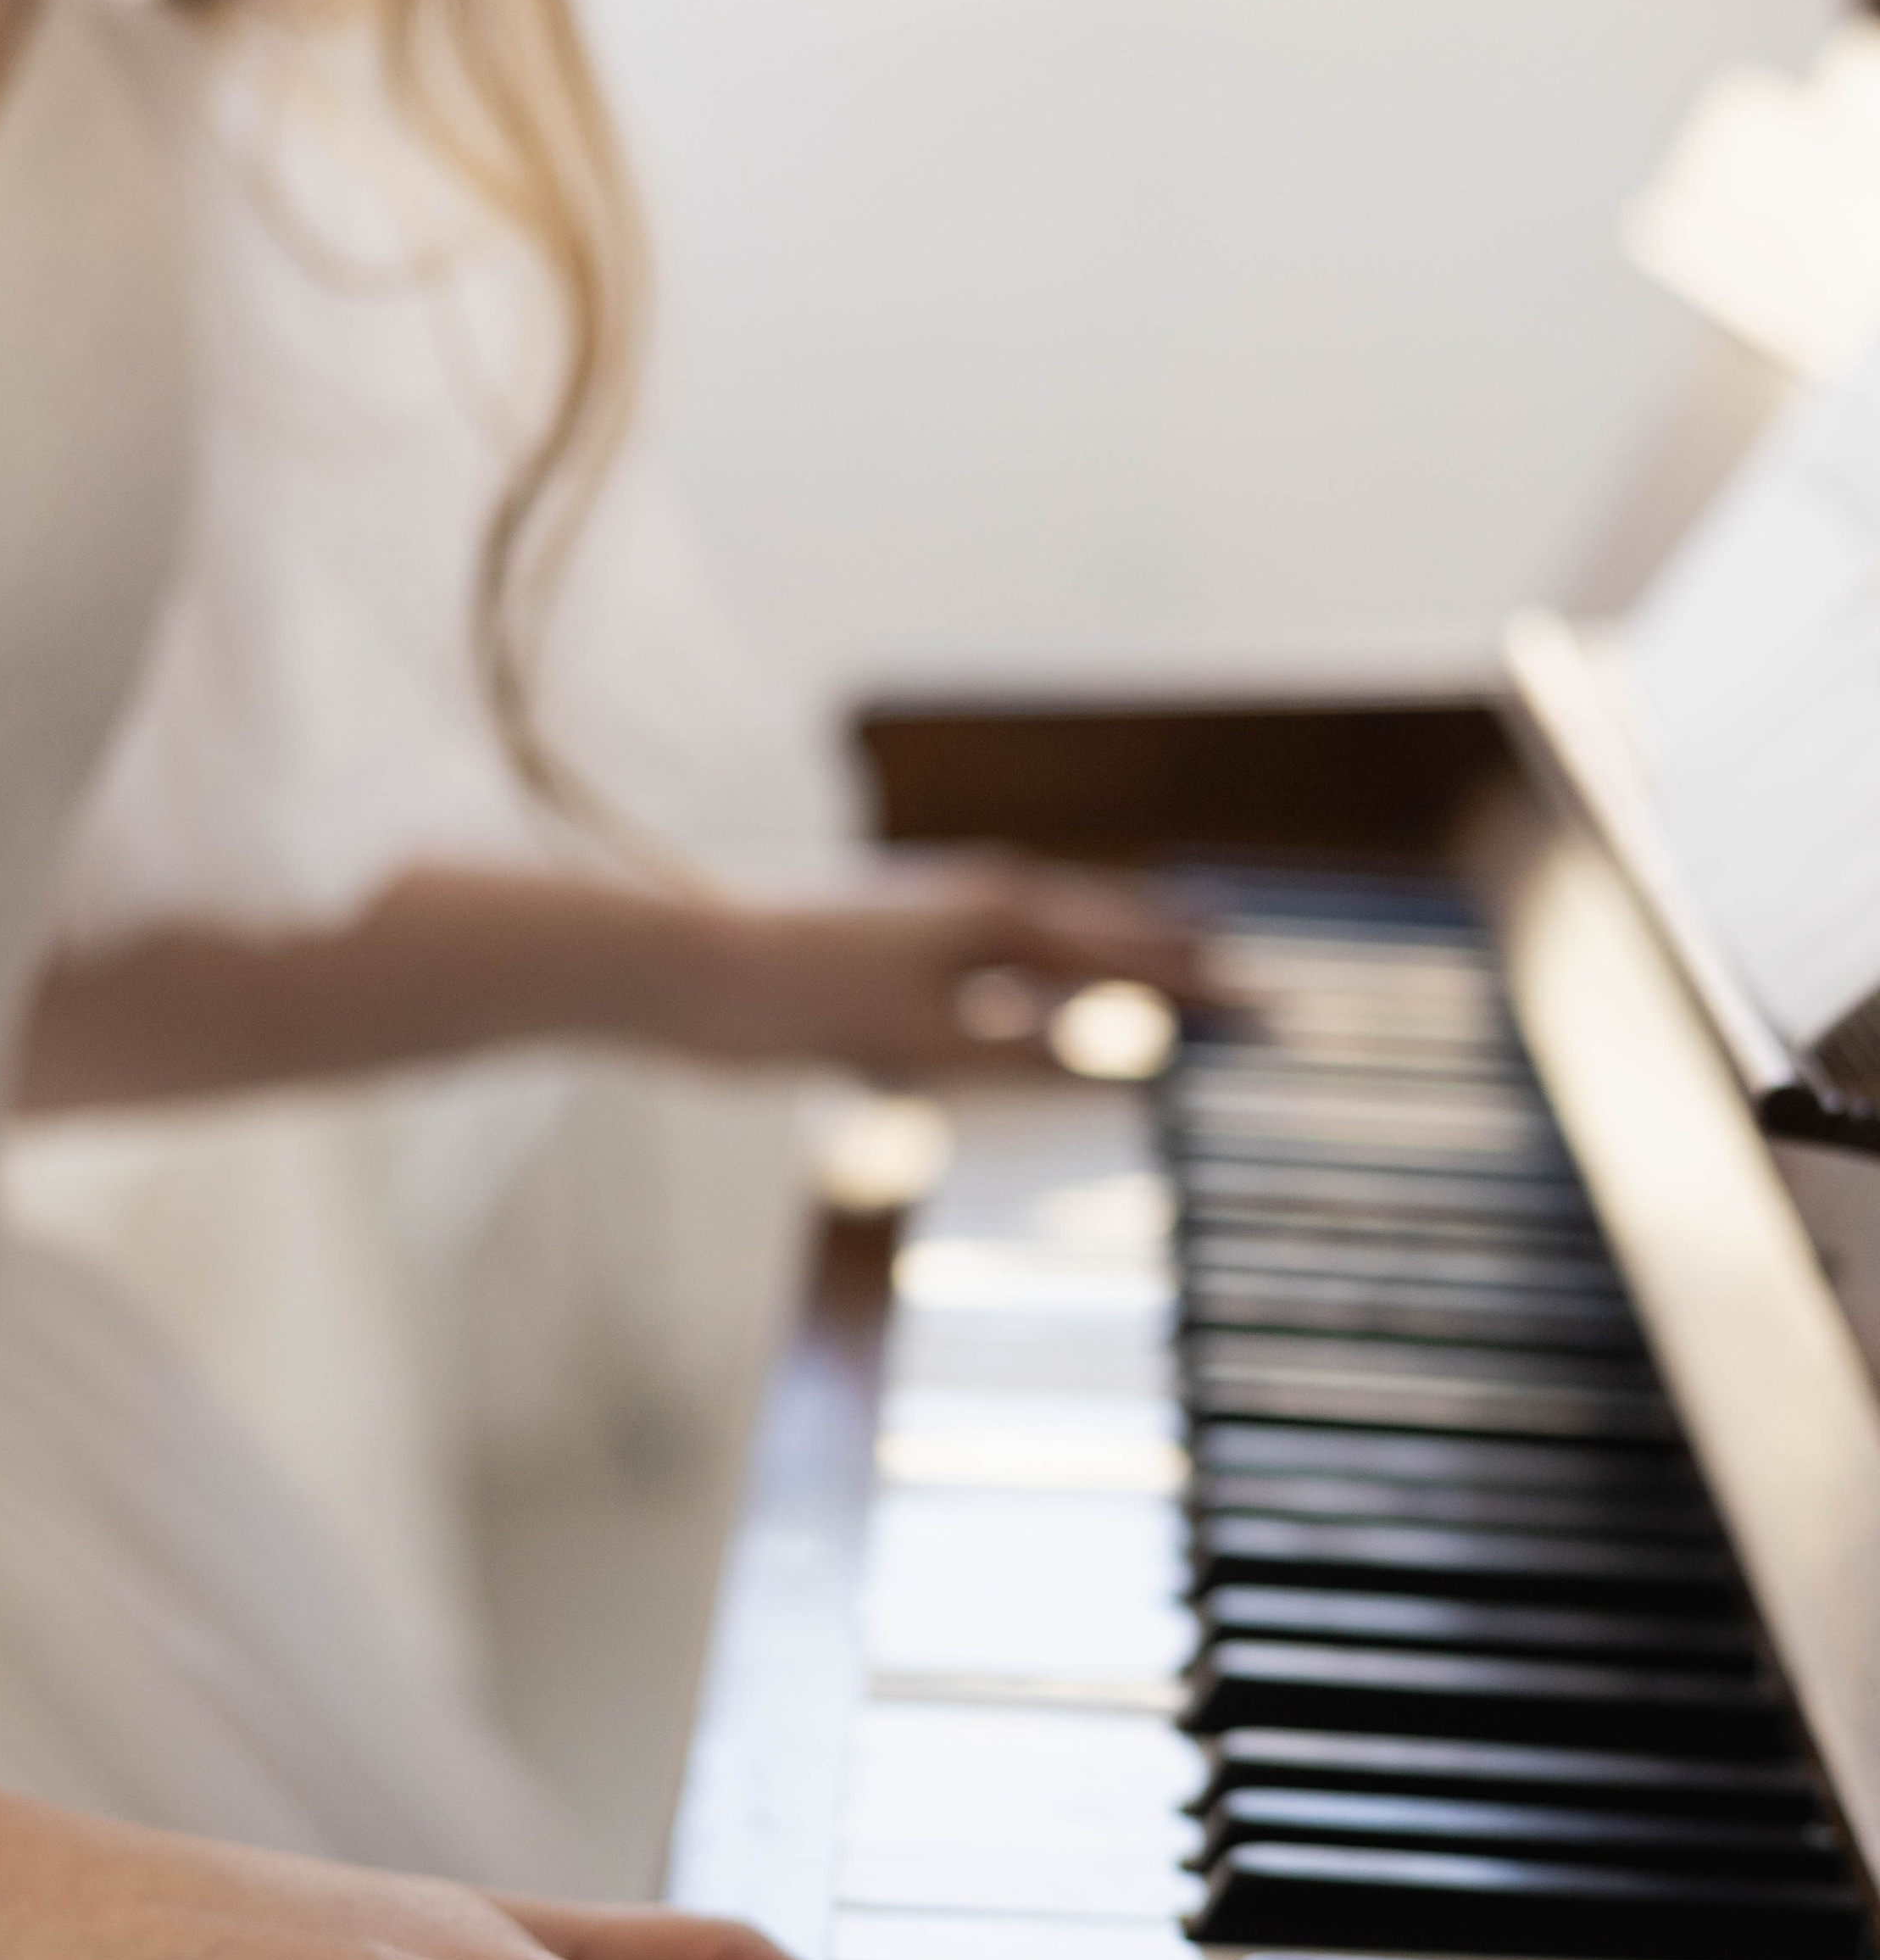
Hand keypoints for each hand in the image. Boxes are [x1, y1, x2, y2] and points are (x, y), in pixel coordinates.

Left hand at [705, 854, 1201, 1075]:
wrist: (696, 971)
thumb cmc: (808, 1001)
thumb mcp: (932, 1042)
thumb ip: (1029, 1049)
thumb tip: (1122, 1058)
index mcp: (1003, 915)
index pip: (1128, 957)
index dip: (1197, 991)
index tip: (1262, 1012)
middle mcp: (980, 900)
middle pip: (1103, 932)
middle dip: (1174, 960)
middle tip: (1243, 981)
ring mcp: (940, 916)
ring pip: (1053, 936)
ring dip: (1113, 955)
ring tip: (1169, 968)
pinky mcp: (899, 946)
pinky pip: (1001, 956)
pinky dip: (1045, 973)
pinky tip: (1044, 993)